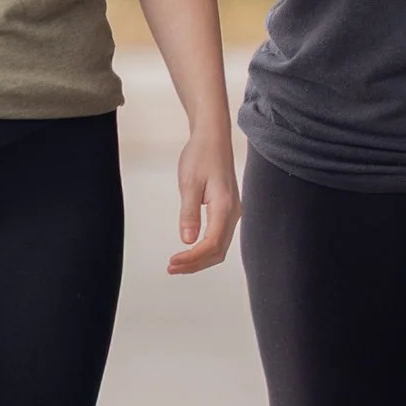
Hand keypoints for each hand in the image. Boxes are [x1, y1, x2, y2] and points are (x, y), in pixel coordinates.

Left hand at [167, 125, 239, 273]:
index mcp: (225, 207)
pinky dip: (205, 249)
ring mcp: (233, 212)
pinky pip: (219, 237)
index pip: (211, 244)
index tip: (173, 262)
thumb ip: (189, 213)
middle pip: (218, 251)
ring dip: (200, 259)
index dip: (192, 258)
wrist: (213, 137)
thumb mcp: (189, 184)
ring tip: (178, 263)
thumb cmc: (201, 155)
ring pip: (220, 246)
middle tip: (172, 268)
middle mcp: (233, 213)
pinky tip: (190, 250)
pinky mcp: (228, 210)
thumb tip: (187, 240)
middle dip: (195, 264)